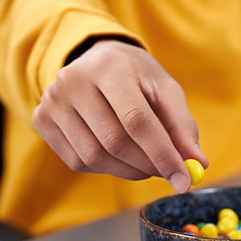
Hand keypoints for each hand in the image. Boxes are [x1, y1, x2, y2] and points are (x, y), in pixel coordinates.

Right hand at [32, 39, 208, 192]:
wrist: (97, 60)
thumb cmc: (137, 77)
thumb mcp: (165, 91)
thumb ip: (183, 127)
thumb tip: (198, 163)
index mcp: (109, 67)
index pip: (137, 120)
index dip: (163, 155)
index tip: (184, 181)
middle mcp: (73, 81)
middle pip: (114, 141)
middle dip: (149, 165)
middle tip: (170, 172)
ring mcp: (51, 101)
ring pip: (95, 157)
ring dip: (129, 170)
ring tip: (148, 162)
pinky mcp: (42, 120)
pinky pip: (78, 161)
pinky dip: (107, 168)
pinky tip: (121, 155)